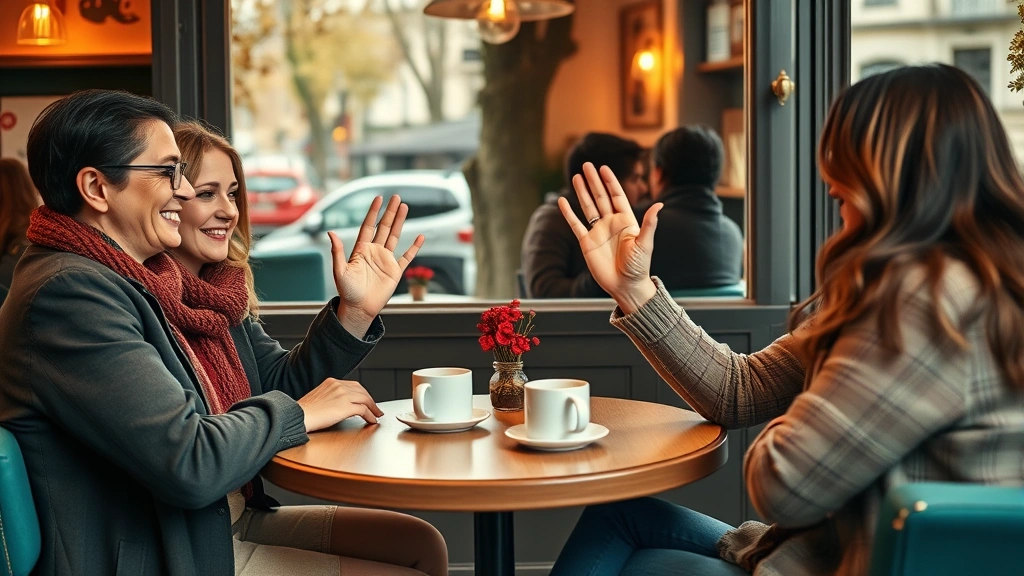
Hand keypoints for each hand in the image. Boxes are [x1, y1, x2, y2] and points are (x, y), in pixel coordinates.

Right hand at [296, 378, 383, 431]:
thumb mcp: (318, 398)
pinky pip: (364, 410)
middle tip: (375, 408)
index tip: (366, 400)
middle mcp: (338, 385)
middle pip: (362, 390)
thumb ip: (329, 397)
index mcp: (331, 382)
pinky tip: (372, 420)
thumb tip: (337, 406)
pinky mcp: (345, 406)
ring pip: (365, 399)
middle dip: (370, 400)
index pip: (353, 385)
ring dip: (373, 408)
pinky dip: (370, 415)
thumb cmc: (303, 411)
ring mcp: (343, 395)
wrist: (298, 416)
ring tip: (377, 415)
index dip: (362, 393)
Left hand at [330, 195, 424, 335]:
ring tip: (405, 208)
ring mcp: (385, 260)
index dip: (373, 212)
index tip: (378, 198)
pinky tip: (419, 237)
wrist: (359, 309)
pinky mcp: (395, 271)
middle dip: (390, 212)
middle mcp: (374, 251)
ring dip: (400, 222)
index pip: (368, 226)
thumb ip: (338, 252)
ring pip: (394, 236)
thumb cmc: (347, 291)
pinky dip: (414, 247)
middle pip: (384, 227)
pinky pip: (406, 257)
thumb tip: (331, 232)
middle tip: (396, 196)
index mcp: (361, 249)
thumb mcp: (339, 271)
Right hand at [559, 162, 661, 313]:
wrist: (626, 286)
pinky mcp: (587, 243)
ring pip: (588, 207)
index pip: (616, 196)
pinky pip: (576, 225)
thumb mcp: (645, 243)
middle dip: (594, 181)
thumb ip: (649, 223)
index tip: (604, 168)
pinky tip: (563, 201)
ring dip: (582, 192)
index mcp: (626, 221)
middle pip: (601, 197)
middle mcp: (611, 223)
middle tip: (587, 165)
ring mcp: (598, 232)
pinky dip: (569, 213)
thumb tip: (659, 205)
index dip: (610, 181)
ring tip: (576, 177)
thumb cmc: (639, 266)